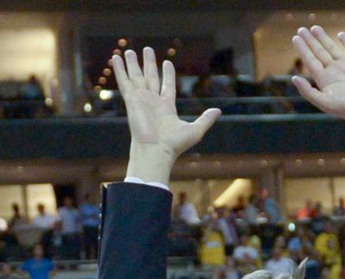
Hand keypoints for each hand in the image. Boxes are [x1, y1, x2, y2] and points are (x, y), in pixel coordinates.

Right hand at [111, 49, 218, 181]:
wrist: (155, 151)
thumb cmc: (174, 144)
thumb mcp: (195, 130)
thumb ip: (206, 119)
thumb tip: (218, 111)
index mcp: (167, 108)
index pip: (167, 86)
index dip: (167, 74)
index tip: (167, 62)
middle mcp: (153, 102)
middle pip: (151, 78)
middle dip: (149, 64)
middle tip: (147, 50)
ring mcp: (141, 100)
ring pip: (136, 77)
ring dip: (133, 64)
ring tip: (130, 51)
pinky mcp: (131, 100)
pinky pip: (125, 82)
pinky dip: (120, 70)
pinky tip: (116, 58)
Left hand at [291, 26, 344, 136]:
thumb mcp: (325, 103)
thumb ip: (308, 92)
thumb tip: (294, 78)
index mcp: (325, 80)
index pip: (311, 61)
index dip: (303, 50)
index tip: (295, 38)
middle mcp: (335, 72)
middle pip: (319, 53)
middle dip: (310, 41)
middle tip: (301, 30)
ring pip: (332, 49)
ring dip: (323, 38)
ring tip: (314, 28)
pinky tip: (340, 35)